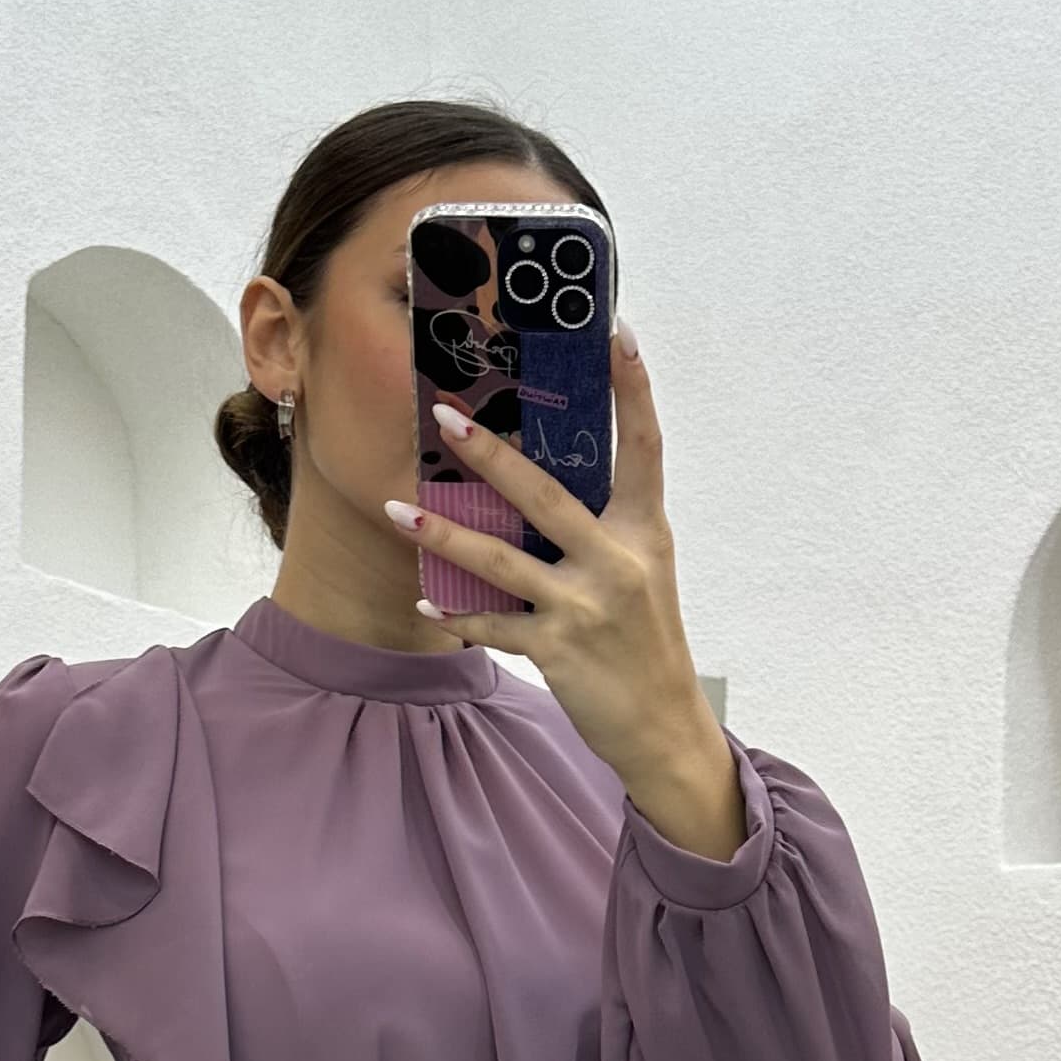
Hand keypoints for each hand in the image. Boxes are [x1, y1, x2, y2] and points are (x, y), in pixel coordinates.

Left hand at [384, 332, 747, 861]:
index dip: (633, 387)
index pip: (644, 444)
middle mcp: (618, 561)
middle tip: (444, 415)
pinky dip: (455, 614)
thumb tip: (540, 481)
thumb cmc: (646, 644)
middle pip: (546, 495)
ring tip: (395, 507)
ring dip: (443, 535)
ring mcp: (586, 607)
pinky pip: (493, 626)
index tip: (616, 331)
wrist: (665, 729)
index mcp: (646, 531)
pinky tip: (421, 600)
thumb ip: (602, 528)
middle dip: (490, 455)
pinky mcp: (559, 651)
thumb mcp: (642, 574)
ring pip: (501, 561)